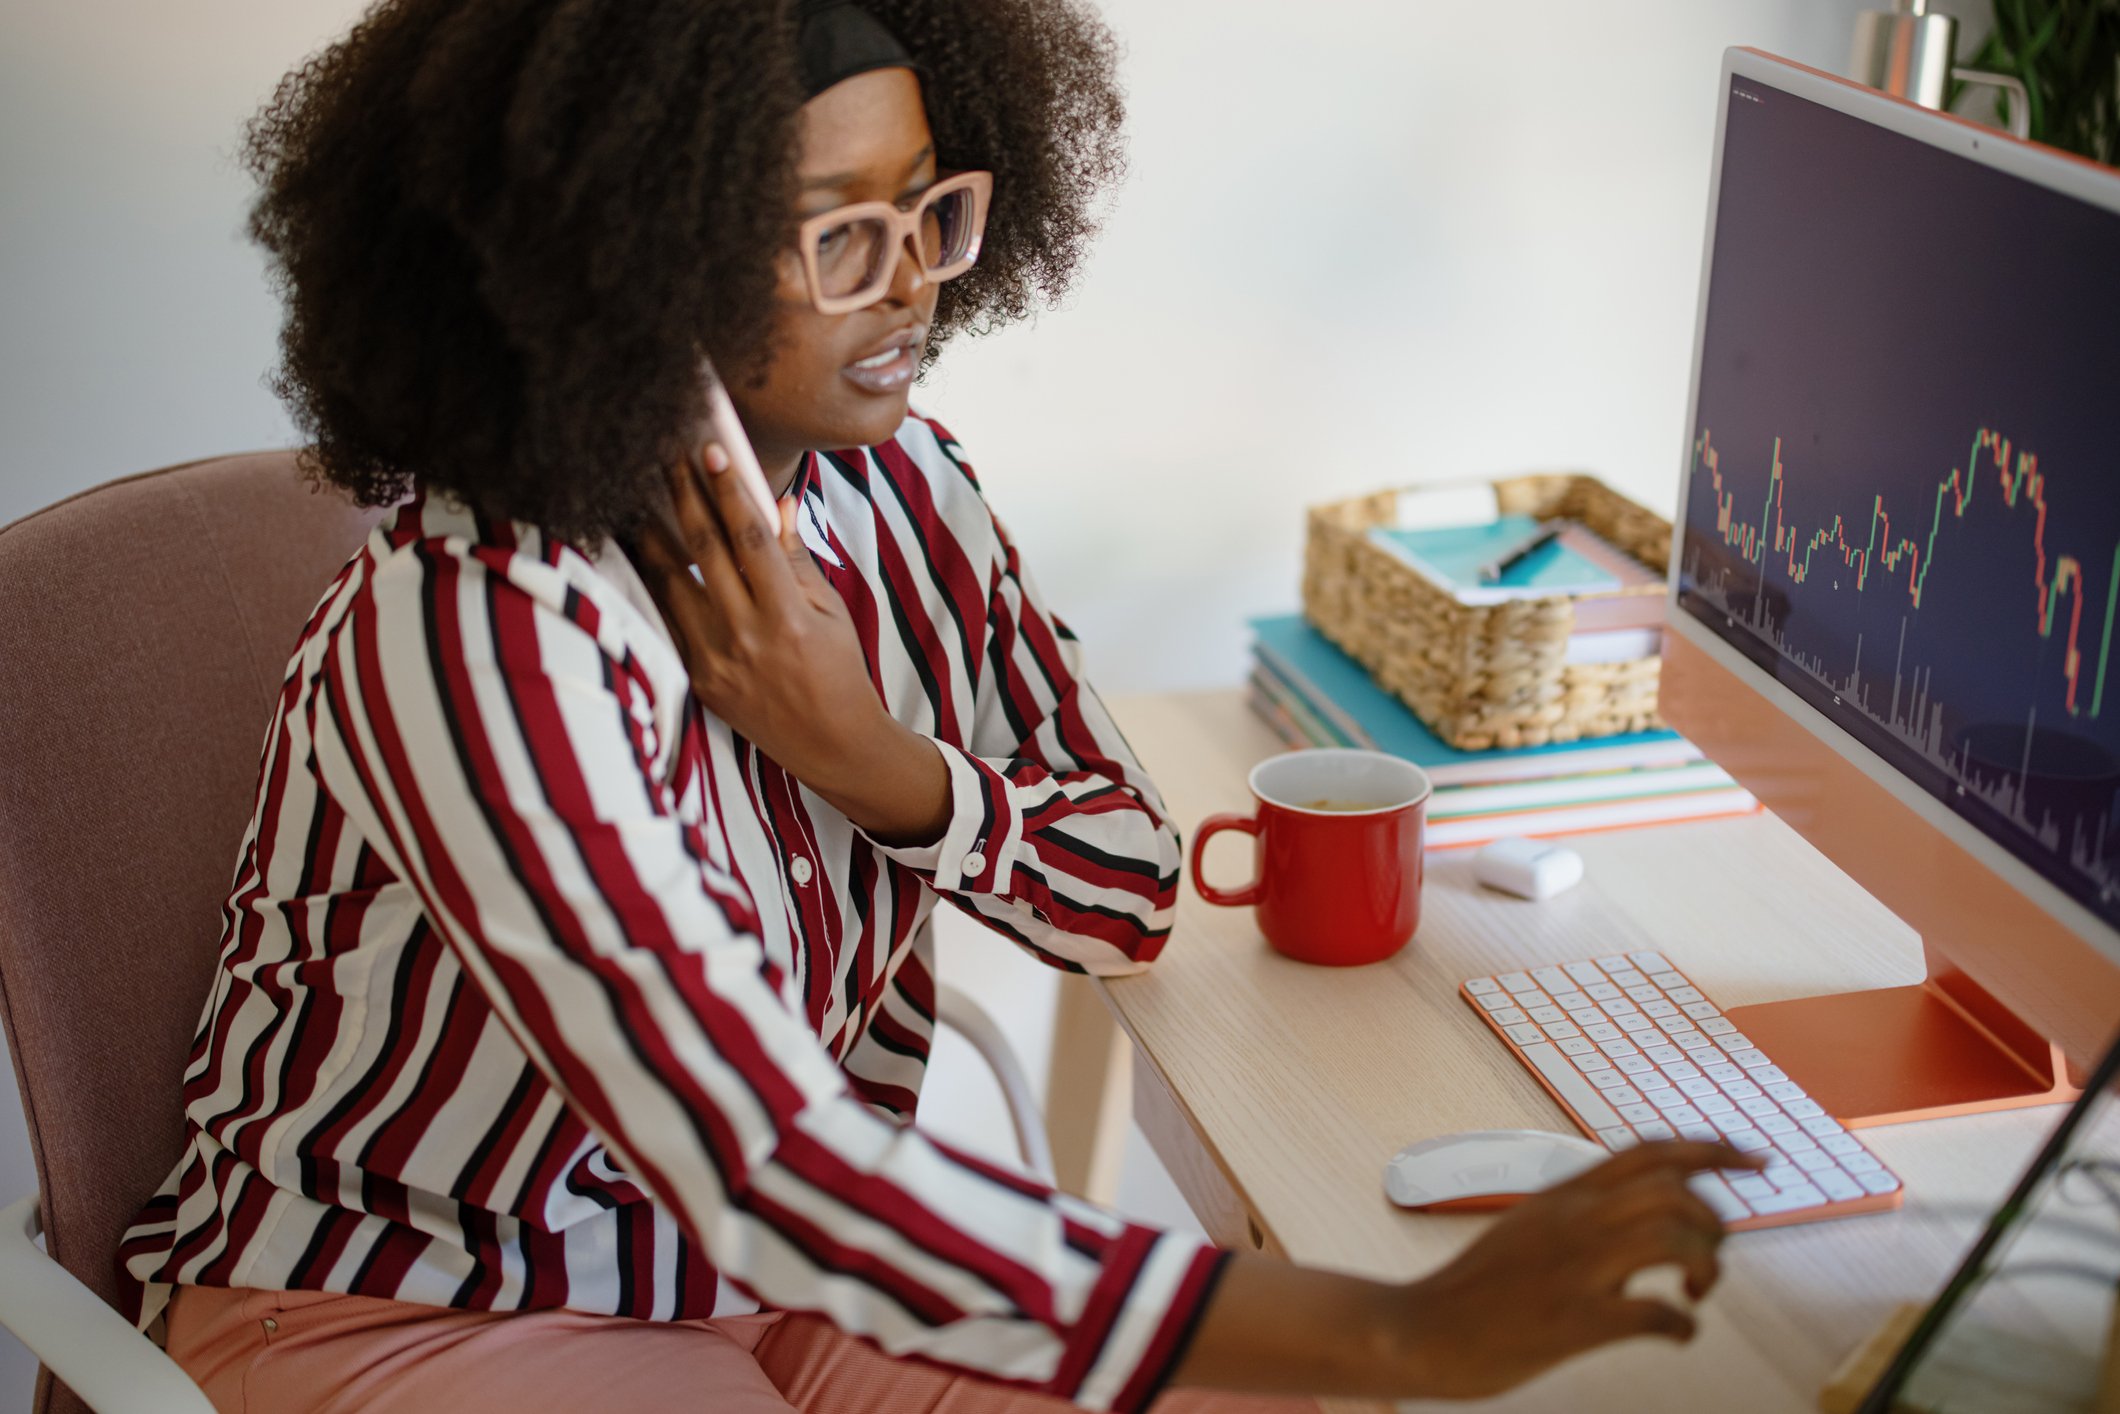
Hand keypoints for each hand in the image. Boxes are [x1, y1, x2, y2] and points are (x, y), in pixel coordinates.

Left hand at [632, 441, 950, 845]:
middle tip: (666, 458)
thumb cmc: (839, 671)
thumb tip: (777, 504)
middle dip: (682, 497)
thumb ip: (796, 558)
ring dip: (650, 535)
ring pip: (669, 584)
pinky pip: (667, 620)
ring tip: (636, 497)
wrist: (832, 743)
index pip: (750, 539)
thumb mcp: (831, 612)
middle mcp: (746, 637)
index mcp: (788, 617)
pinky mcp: (697, 679)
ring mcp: (715, 660)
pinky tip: (640, 552)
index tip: (711, 452)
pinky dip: (652, 583)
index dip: (728, 491)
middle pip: (702, 551)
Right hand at [1170, 1141, 1761, 1401]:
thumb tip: (1639, 1212)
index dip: (1713, 1148)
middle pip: (1673, 1188)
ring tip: (1694, 1290)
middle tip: (1710, 1254)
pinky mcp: (1573, 1321)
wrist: (1422, 1332)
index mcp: (1564, 1194)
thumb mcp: (1529, 1226)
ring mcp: (1573, 1268)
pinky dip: (1684, 1324)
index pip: (1651, 1149)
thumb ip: (1581, 1211)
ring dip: (1705, 1265)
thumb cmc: (1478, 1289)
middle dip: (1715, 1218)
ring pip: (1672, 1236)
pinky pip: (1655, 1313)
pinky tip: (1676, 1331)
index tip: (1757, 1159)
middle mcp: (1573, 1220)